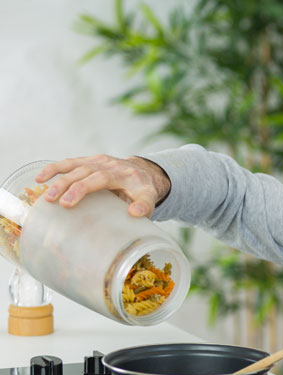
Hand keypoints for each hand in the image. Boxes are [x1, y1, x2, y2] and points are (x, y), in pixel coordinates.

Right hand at [35, 154, 170, 216]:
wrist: (143, 172)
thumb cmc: (143, 190)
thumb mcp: (149, 198)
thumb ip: (145, 206)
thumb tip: (134, 213)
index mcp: (122, 174)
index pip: (100, 179)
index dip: (82, 189)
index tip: (68, 203)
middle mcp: (108, 165)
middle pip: (83, 173)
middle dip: (66, 185)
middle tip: (52, 200)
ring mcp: (97, 161)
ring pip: (74, 166)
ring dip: (56, 177)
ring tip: (43, 190)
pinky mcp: (89, 161)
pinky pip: (70, 163)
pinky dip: (54, 169)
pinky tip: (40, 178)